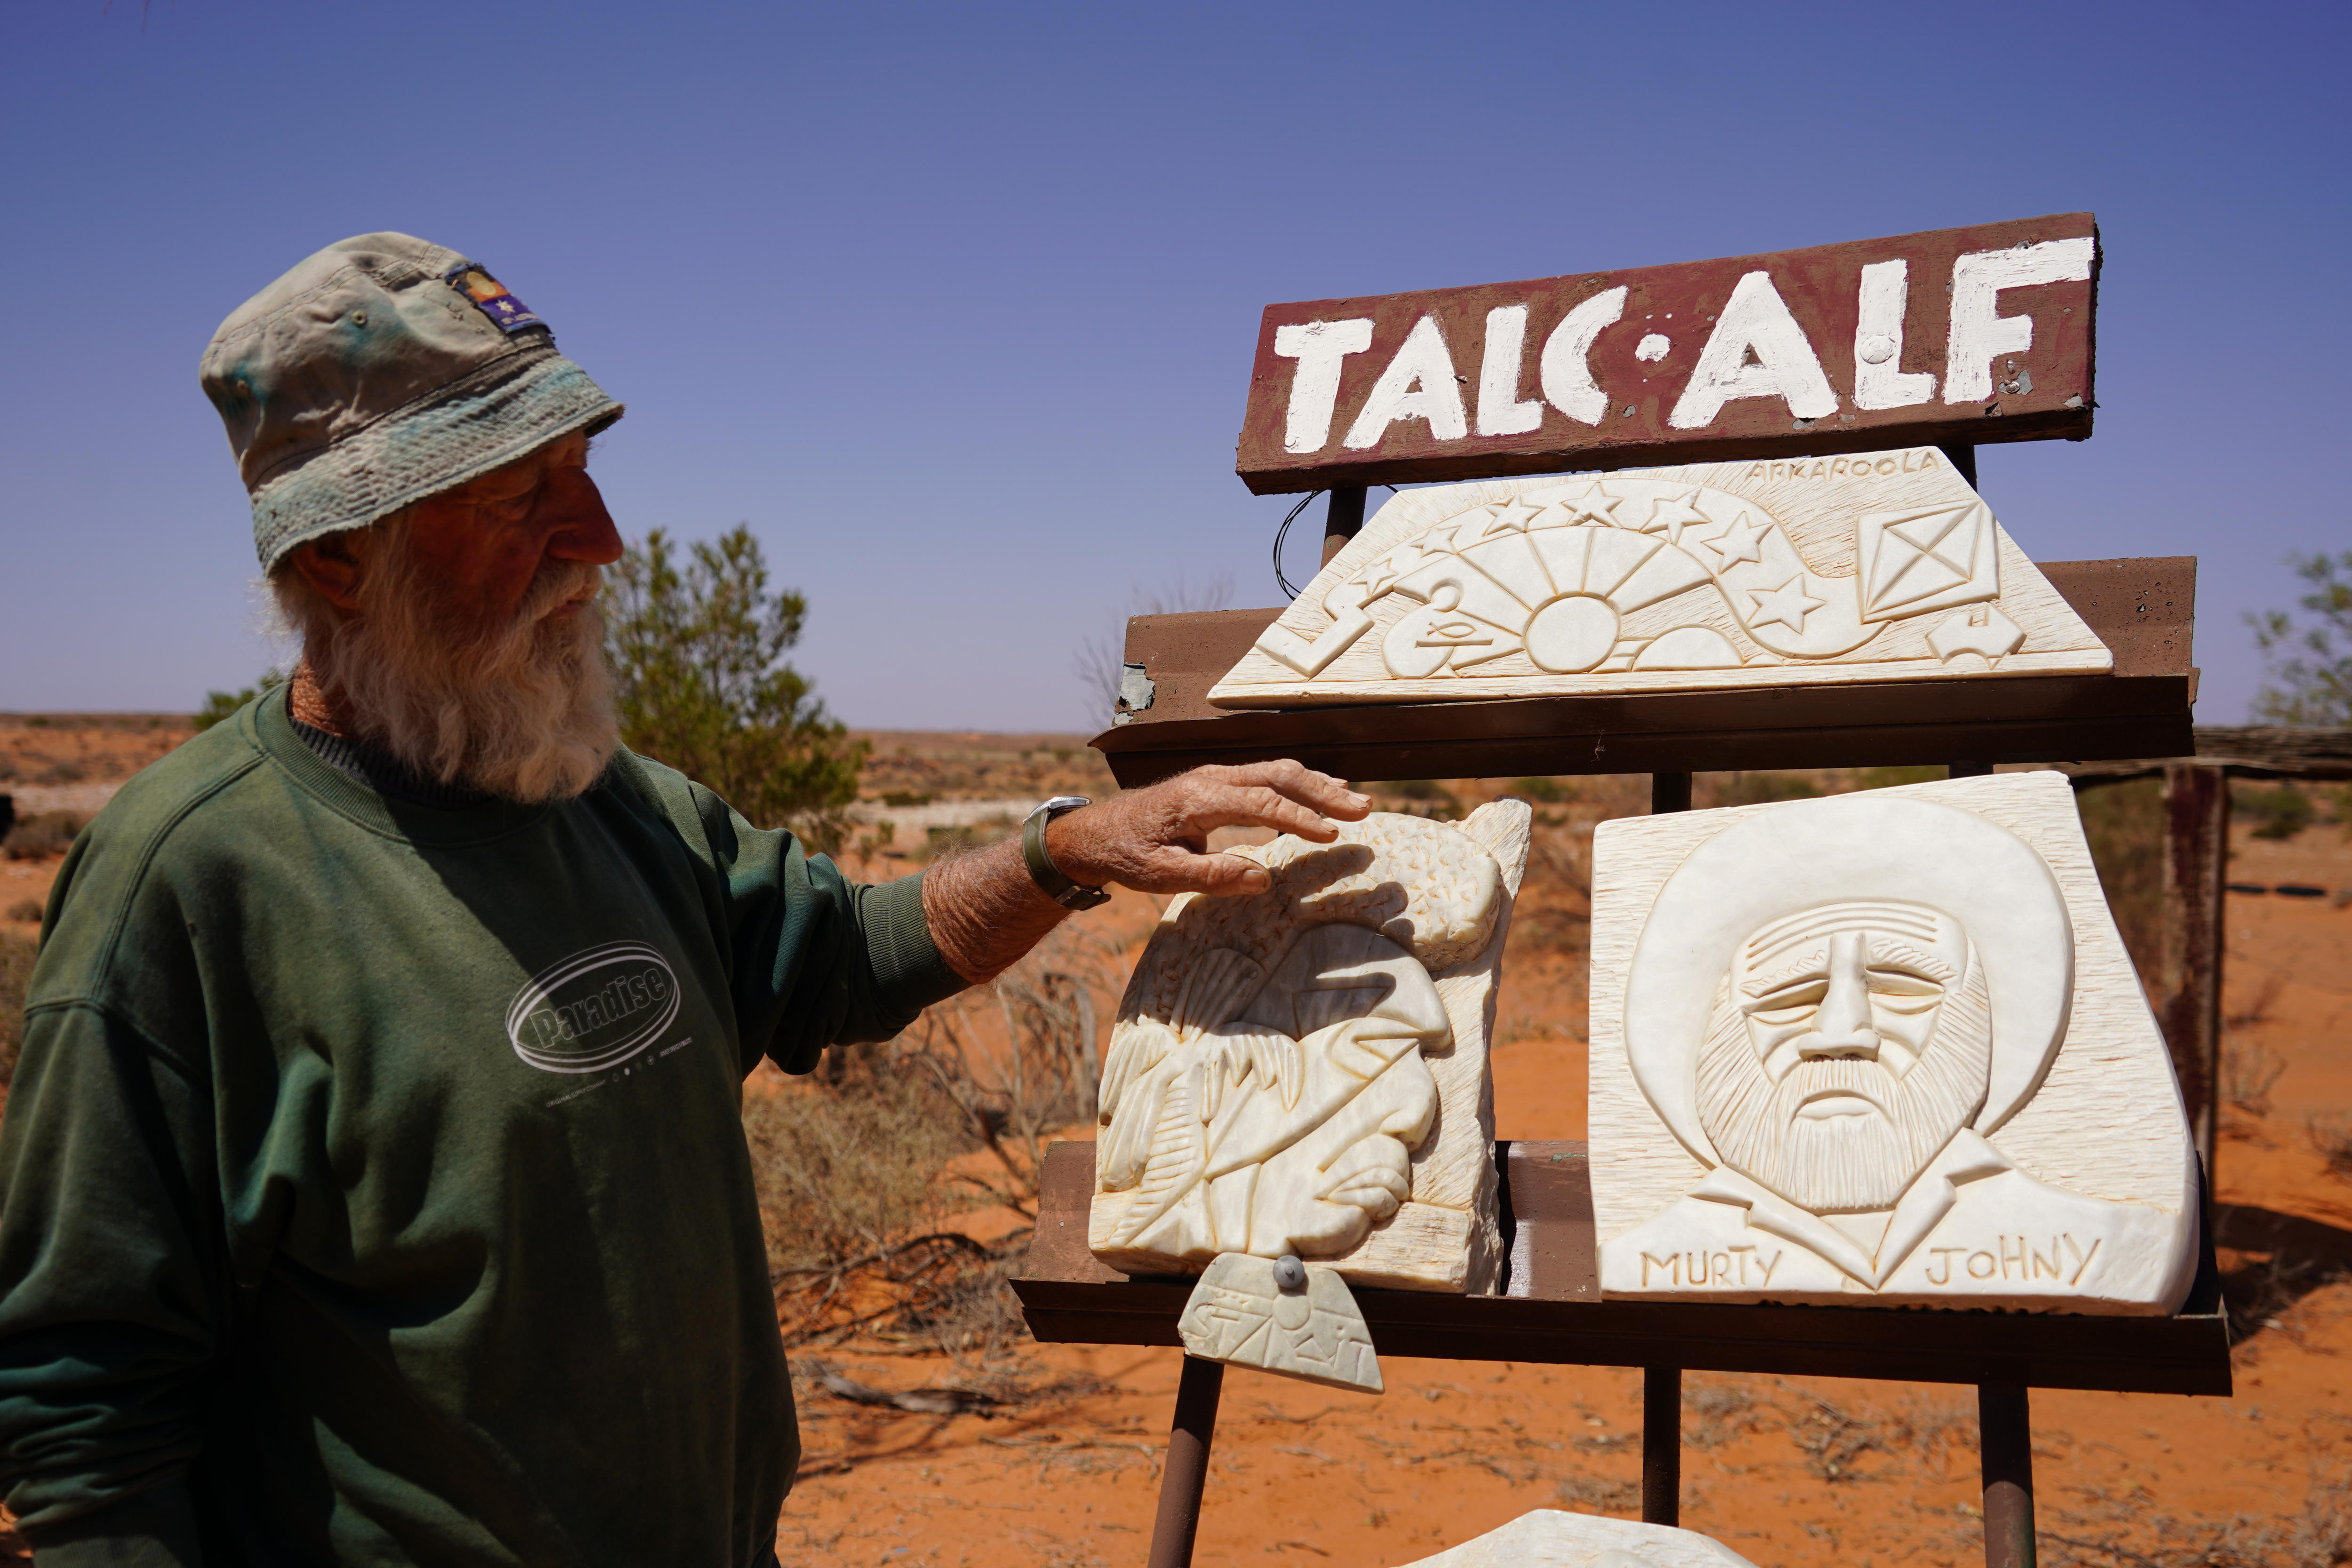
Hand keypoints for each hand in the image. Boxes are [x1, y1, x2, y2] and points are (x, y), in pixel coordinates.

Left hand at [1044, 761, 1370, 897]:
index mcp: (1198, 799)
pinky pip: (1267, 777)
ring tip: (1356, 803)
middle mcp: (1212, 778)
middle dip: (1323, 792)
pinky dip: (1300, 784)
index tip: (1330, 835)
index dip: (1298, 818)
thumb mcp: (1160, 875)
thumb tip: (1262, 880)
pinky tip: (1325, 794)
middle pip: (1278, 776)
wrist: (1097, 833)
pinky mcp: (1220, 784)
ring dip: (1318, 785)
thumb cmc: (1128, 855)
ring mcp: (1218, 777)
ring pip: (1277, 771)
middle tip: (1364, 810)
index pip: (1260, 802)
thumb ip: (1210, 876)